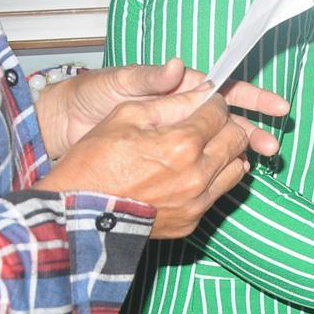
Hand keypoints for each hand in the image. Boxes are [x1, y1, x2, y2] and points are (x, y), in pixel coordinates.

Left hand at [39, 58, 286, 160]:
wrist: (65, 121)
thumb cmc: (95, 93)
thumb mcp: (121, 82)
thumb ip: (150, 77)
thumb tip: (176, 65)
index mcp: (181, 87)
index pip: (225, 91)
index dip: (254, 98)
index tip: (277, 106)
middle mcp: (185, 110)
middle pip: (229, 120)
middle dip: (253, 130)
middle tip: (271, 146)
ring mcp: (176, 134)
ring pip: (217, 143)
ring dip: (239, 151)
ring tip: (258, 162)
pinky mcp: (164, 155)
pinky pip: (196, 162)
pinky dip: (215, 168)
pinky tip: (228, 177)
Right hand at [41, 90, 262, 237]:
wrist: (76, 216)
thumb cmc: (94, 163)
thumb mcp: (125, 116)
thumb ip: (170, 102)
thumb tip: (202, 91)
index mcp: (183, 143)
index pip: (221, 112)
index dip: (214, 103)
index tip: (205, 104)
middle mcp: (198, 174)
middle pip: (237, 139)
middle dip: (226, 126)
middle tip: (209, 124)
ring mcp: (197, 201)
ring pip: (236, 169)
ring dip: (226, 154)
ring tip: (205, 149)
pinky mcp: (192, 222)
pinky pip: (218, 194)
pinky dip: (213, 180)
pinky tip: (191, 175)